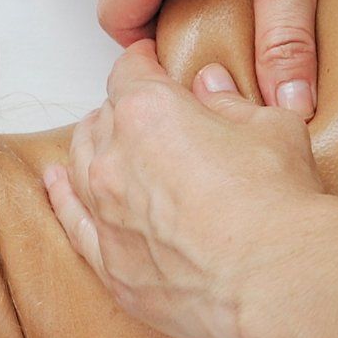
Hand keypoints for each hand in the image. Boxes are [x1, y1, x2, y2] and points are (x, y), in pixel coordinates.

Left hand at [45, 41, 337, 337]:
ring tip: (99, 138)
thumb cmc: (280, 201)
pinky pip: (73, 222)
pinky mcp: (110, 265)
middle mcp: (113, 159)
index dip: (141, 62)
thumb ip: (231, 102)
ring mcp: (106, 214)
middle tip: (142, 110)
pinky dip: (62, 198)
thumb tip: (211, 85)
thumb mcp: (271, 128)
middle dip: (122, 108)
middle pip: (104, 119)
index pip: (129, 71)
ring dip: (90, 146)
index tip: (148, 60)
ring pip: (79, 165)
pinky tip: (57, 183)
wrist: (276, 278)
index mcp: (149, 112)